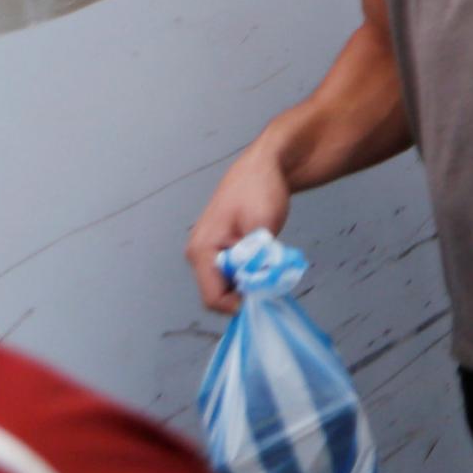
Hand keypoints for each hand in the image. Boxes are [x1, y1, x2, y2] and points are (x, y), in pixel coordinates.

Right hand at [186, 147, 291, 311]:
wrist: (263, 167)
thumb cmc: (259, 190)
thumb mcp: (261, 227)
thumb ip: (256, 261)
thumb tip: (258, 288)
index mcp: (202, 250)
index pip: (213, 298)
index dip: (240, 304)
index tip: (266, 296)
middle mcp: (199, 254)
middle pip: (220, 294)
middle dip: (246, 293)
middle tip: (272, 281)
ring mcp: (209, 252)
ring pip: (228, 285)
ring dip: (250, 283)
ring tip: (271, 267)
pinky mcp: (221, 249)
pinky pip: (234, 273)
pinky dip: (251, 273)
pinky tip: (267, 261)